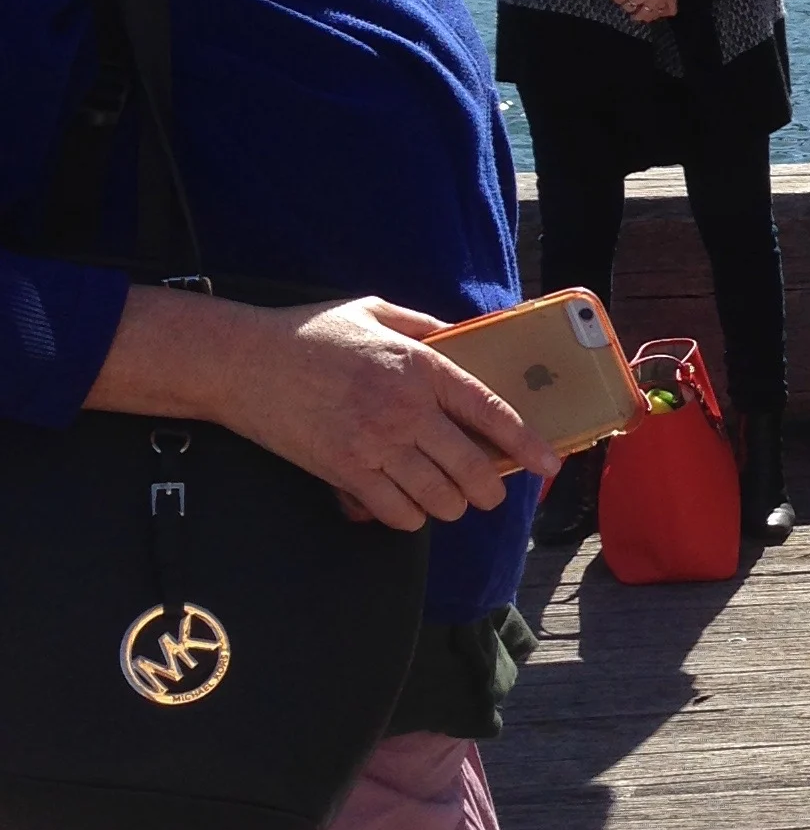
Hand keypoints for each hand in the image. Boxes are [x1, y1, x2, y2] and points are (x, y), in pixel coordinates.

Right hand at [215, 297, 559, 531]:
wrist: (241, 362)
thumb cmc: (310, 333)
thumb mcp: (377, 312)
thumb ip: (426, 327)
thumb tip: (464, 337)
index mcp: (422, 367)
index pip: (491, 412)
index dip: (527, 443)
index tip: (548, 464)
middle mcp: (405, 410)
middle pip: (471, 469)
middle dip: (489, 490)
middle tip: (489, 492)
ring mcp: (375, 445)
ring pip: (439, 498)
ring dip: (450, 506)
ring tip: (448, 499)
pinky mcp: (343, 472)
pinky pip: (396, 513)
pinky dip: (410, 517)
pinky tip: (408, 506)